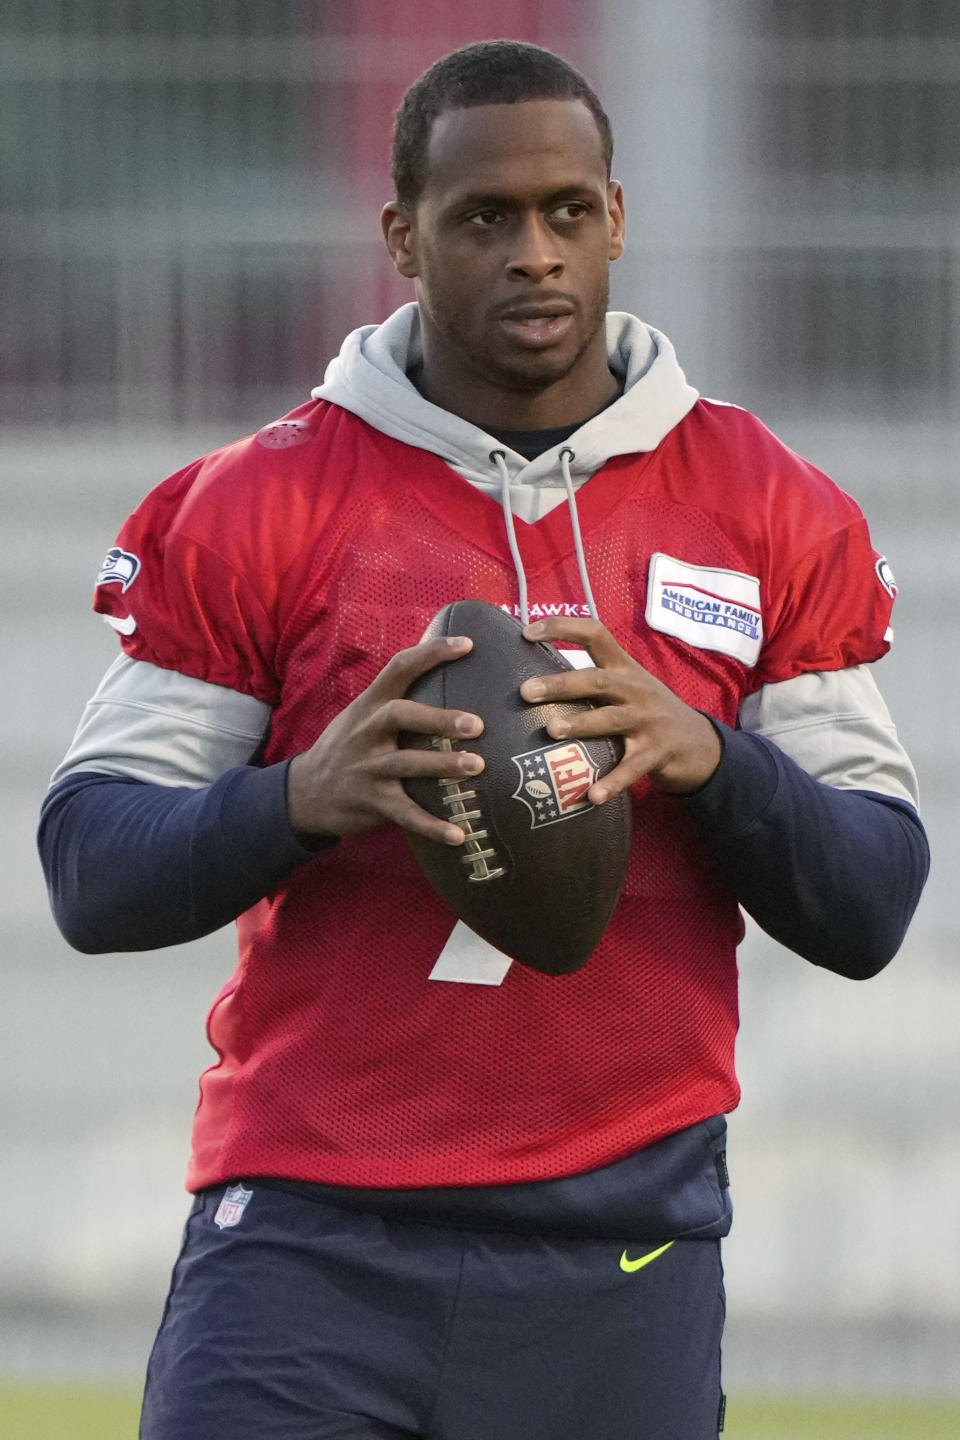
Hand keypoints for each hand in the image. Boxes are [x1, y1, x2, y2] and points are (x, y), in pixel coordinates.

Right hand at [287, 635, 484, 843]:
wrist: (304, 793)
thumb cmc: (347, 748)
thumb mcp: (361, 717)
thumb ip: (395, 701)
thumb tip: (447, 680)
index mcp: (369, 705)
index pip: (399, 668)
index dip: (432, 653)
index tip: (467, 644)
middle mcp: (366, 732)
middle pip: (400, 715)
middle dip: (438, 718)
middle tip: (476, 725)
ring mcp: (367, 768)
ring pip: (406, 763)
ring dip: (443, 766)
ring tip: (477, 767)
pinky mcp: (371, 802)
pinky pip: (405, 814)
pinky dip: (432, 826)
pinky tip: (459, 835)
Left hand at [519, 618, 720, 799]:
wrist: (698, 743)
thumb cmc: (647, 711)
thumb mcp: (628, 685)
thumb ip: (592, 679)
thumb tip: (534, 680)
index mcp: (625, 667)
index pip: (595, 634)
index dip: (562, 628)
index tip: (527, 631)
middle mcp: (636, 689)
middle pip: (597, 680)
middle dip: (561, 684)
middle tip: (525, 691)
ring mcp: (648, 720)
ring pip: (611, 719)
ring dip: (581, 723)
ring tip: (551, 730)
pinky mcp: (657, 752)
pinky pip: (631, 768)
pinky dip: (612, 782)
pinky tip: (591, 796)